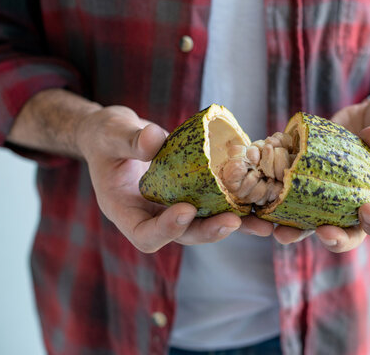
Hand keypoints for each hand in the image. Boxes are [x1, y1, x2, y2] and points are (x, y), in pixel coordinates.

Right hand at [76, 106, 272, 252]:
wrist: (118, 136)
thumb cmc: (106, 136)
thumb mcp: (111, 133)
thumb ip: (128, 139)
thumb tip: (154, 138)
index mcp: (126, 211)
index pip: (145, 235)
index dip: (166, 229)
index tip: (185, 210)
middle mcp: (153, 216)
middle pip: (183, 235)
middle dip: (209, 230)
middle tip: (233, 221)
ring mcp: (174, 207)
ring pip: (205, 224)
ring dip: (234, 224)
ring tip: (262, 224)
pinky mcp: (192, 193)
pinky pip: (215, 203)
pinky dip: (238, 202)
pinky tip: (261, 198)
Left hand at [273, 93, 369, 251]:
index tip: (367, 211)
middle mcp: (361, 204)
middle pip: (349, 233)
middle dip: (335, 238)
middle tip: (322, 233)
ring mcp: (334, 196)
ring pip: (315, 223)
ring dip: (297, 231)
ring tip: (279, 233)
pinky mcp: (311, 182)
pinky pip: (295, 198)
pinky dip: (278, 201)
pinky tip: (262, 201)